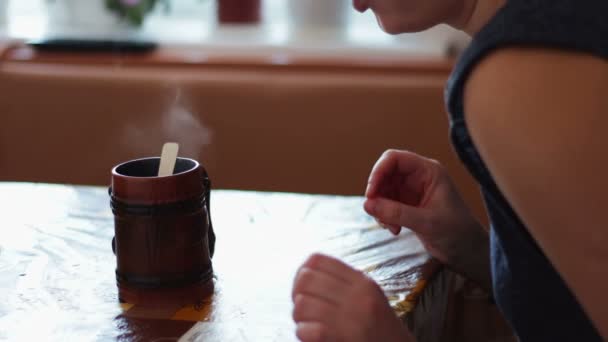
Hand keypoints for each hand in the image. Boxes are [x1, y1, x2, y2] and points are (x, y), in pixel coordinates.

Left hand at [292, 254, 413, 341]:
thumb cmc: (381, 329)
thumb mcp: (371, 296)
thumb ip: (344, 281)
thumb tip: (306, 271)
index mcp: (362, 282)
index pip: (317, 260)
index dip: (302, 272)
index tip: (304, 287)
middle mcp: (357, 297)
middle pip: (306, 279)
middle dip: (297, 294)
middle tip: (304, 308)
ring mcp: (350, 320)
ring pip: (302, 304)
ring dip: (299, 316)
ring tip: (308, 323)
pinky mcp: (341, 339)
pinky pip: (306, 329)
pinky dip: (303, 332)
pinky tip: (311, 335)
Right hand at [363, 150, 489, 287]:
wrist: (468, 252)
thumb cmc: (457, 233)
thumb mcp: (427, 222)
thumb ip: (396, 212)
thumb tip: (367, 204)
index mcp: (429, 171)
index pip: (395, 159)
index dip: (378, 172)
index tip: (371, 193)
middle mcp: (419, 177)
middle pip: (385, 174)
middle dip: (378, 193)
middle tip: (375, 212)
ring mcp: (412, 191)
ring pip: (383, 190)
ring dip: (380, 208)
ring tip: (390, 227)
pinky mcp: (407, 206)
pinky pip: (386, 205)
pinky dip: (384, 217)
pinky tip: (394, 230)